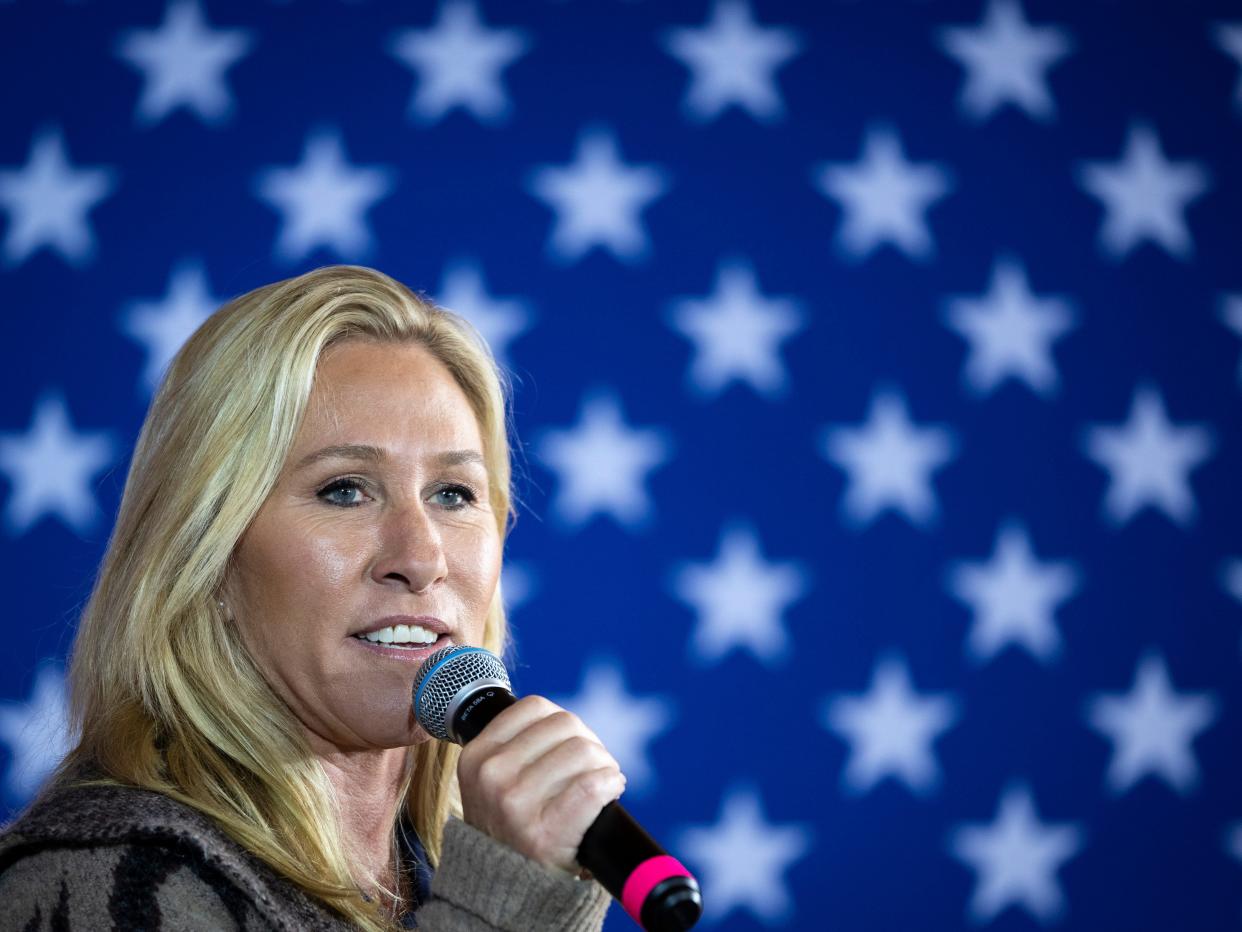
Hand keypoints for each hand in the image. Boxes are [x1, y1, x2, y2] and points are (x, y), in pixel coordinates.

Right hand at [456, 695, 625, 873]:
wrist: (508, 889)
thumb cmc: (512, 827)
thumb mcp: (492, 781)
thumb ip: (515, 746)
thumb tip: (563, 718)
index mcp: (476, 756)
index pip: (535, 707)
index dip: (563, 722)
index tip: (569, 744)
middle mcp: (491, 775)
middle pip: (566, 724)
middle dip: (588, 742)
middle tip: (591, 767)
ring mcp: (515, 804)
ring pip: (584, 751)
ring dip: (604, 764)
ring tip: (601, 782)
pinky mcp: (545, 832)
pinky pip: (593, 786)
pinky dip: (611, 784)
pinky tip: (610, 792)